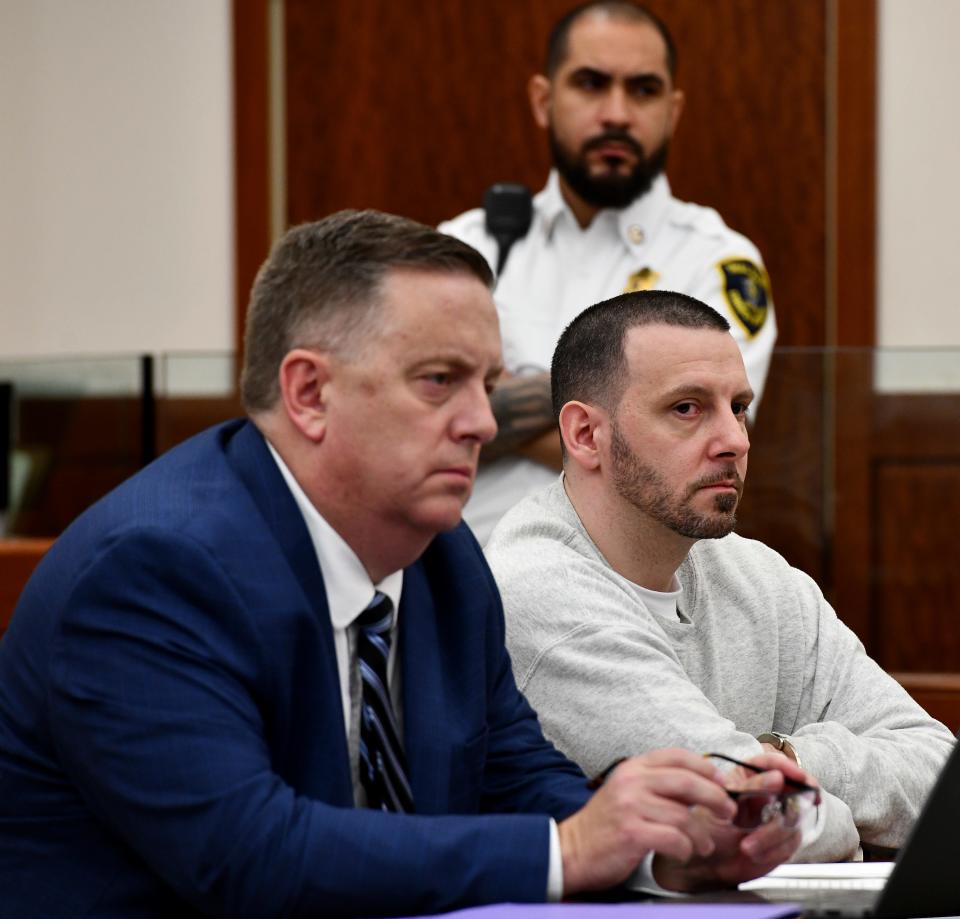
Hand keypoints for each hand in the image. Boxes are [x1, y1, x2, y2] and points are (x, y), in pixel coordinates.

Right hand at [558, 748, 735, 896]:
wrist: (572, 849)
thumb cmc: (606, 824)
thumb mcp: (629, 792)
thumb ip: (659, 785)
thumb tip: (702, 785)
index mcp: (633, 767)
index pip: (677, 756)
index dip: (705, 767)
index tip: (721, 781)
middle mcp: (631, 781)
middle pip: (687, 781)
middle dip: (716, 797)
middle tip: (728, 811)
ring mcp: (630, 806)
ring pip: (684, 816)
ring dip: (702, 834)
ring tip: (704, 844)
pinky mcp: (631, 833)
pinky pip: (674, 839)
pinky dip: (686, 848)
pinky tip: (684, 852)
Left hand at [653, 751, 819, 891]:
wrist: (704, 859)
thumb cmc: (707, 825)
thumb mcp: (723, 802)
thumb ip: (750, 788)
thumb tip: (777, 777)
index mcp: (750, 775)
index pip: (776, 764)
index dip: (793, 770)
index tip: (804, 781)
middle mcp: (768, 794)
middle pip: (794, 793)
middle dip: (791, 809)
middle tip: (779, 820)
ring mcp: (777, 818)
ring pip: (793, 822)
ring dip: (772, 837)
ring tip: (746, 846)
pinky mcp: (783, 841)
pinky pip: (790, 845)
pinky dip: (772, 851)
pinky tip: (753, 854)